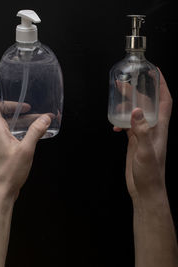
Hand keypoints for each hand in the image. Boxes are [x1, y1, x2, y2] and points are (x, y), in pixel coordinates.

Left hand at [0, 83, 50, 199]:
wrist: (0, 191)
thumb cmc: (9, 172)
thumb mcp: (26, 149)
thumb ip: (36, 132)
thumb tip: (45, 118)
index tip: (1, 84)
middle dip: (12, 105)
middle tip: (25, 103)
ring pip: (6, 124)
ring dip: (18, 119)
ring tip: (34, 117)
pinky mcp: (3, 150)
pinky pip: (10, 133)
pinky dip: (20, 129)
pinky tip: (31, 132)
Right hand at [114, 69, 171, 201]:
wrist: (145, 188)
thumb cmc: (150, 173)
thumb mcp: (146, 152)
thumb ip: (141, 131)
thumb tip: (135, 111)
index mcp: (160, 127)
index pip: (165, 101)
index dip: (162, 85)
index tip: (155, 72)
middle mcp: (153, 128)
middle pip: (146, 104)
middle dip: (137, 91)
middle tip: (124, 83)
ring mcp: (143, 134)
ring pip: (135, 113)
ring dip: (126, 105)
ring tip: (116, 101)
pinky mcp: (134, 140)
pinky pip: (128, 125)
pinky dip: (121, 121)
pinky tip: (115, 124)